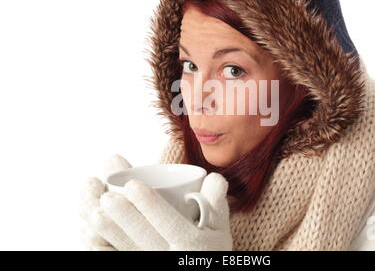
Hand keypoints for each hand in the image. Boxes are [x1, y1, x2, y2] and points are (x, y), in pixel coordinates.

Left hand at [80, 156, 232, 250]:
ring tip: (93, 210)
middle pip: (142, 236)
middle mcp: (169, 257)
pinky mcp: (137, 266)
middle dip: (123, 216)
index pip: (169, 223)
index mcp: (191, 244)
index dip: (150, 205)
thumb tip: (213, 178)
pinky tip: (89, 230)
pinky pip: (115, 258)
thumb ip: (216, 201)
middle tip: (106, 197)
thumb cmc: (208, 251)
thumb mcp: (219, 229)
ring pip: (125, 248)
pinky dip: (102, 245)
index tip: (134, 185)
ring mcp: (151, 263)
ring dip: (107, 230)